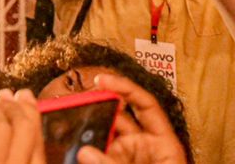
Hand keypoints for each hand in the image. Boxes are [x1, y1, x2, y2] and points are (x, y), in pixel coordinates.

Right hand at [73, 72, 188, 163]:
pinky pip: (98, 152)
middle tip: (77, 103)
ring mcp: (129, 158)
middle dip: (97, 109)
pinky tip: (75, 147)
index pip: (145, 104)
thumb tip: (86, 152)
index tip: (102, 79)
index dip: (124, 87)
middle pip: (117, 118)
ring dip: (88, 131)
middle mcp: (145, 147)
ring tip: (71, 127)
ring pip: (104, 136)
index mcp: (164, 143)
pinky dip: (85, 149)